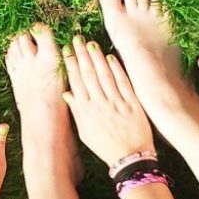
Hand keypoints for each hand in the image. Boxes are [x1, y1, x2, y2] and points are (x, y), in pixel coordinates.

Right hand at [62, 40, 155, 165]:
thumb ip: (76, 111)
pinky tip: (110, 57)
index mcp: (86, 111)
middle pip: (88, 75)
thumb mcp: (85, 133)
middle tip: (76, 39)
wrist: (130, 158)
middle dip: (81, 55)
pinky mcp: (132, 104)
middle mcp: (99, 104)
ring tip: (90, 44)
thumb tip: (67, 93)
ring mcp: (116, 103)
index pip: (76, 82)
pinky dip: (116, 69)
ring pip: (104, 75)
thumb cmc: (105, 146)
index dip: (70, 64)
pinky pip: (123, 83)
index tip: (67, 50)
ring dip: (96, 58)